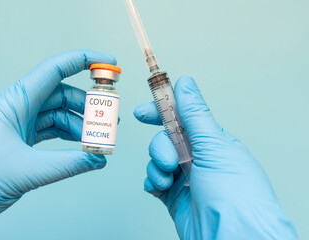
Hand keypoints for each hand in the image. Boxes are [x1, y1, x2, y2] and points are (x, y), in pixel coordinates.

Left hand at [0, 49, 115, 238]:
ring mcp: (20, 125)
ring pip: (59, 115)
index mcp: (14, 102)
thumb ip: (67, 164)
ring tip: (98, 140)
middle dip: (88, 104)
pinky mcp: (21, 141)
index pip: (55, 70)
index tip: (108, 63)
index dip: (84, 61)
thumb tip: (97, 159)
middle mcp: (18, 108)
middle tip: (109, 118)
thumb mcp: (26, 170)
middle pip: (62, 95)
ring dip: (81, 125)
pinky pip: (52, 131)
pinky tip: (82, 149)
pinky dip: (69, 138)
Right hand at [134, 76, 297, 238]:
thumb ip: (195, 114)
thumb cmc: (235, 194)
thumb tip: (186, 84)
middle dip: (161, 146)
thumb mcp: (214, 145)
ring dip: (157, 166)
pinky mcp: (174, 196)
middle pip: (166, 138)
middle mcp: (198, 157)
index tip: (144, 111)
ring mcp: (185, 177)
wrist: (232, 236)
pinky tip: (159, 186)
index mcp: (212, 142)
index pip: (183, 118)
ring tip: (169, 178)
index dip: (162, 111)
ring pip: (157, 159)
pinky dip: (152, 181)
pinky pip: (153, 180)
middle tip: (168, 158)